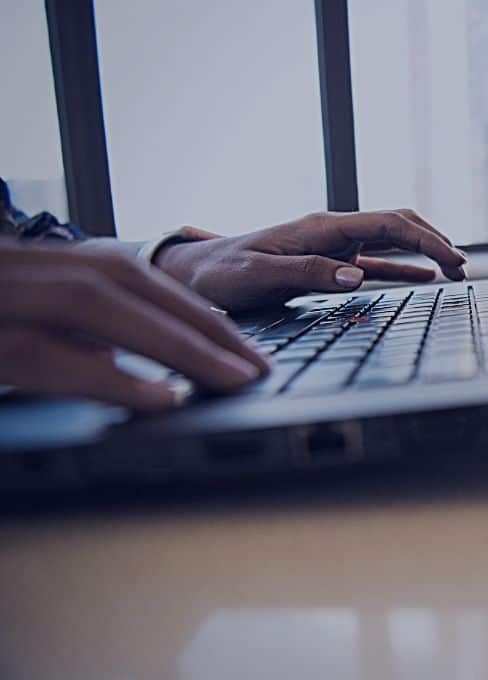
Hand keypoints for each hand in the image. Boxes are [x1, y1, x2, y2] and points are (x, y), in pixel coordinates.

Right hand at [0, 244, 269, 410]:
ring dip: (171, 343)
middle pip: (121, 282)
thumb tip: (111, 356)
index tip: (243, 347)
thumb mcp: (15, 321)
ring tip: (231, 379)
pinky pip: (43, 354)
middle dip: (197, 324)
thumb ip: (61, 334)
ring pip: (93, 305)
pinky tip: (162, 399)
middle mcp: (13, 268)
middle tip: (256, 366)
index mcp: (29, 265)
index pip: (126, 277)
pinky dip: (109, 376)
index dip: (190, 311)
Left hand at [154, 210, 466, 311]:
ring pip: (392, 240)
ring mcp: (333, 246)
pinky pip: (375, 261)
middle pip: (397, 224)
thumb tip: (356, 277)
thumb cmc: (222, 273)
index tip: (453, 259)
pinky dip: (403, 267)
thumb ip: (308, 274)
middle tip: (462, 267)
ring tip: (454, 270)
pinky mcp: (328, 263)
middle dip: (435, 240)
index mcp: (321, 227)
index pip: (388, 224)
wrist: (195, 274)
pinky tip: (424, 278)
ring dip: (424, 252)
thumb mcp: (260, 275)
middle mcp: (332, 231)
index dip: (426, 240)